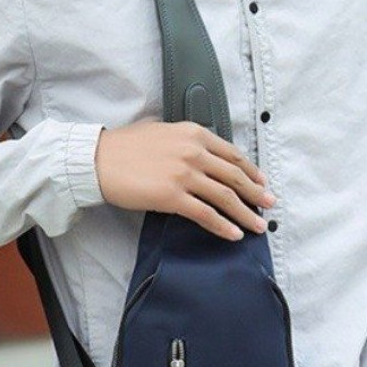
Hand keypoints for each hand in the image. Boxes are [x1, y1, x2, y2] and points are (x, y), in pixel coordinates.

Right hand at [94, 119, 274, 240]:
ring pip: (225, 197)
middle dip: (257, 193)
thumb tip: (206, 155)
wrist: (97, 159)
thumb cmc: (126, 146)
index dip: (252, 171)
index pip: (233, 155)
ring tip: (257, 226)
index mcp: (195, 134)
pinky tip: (233, 235)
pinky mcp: (172, 196)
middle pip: (235, 176)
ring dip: (245, 214)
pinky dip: (223, 226)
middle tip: (270, 205)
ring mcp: (184, 174)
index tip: (263, 183)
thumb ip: (189, 141)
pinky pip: (205, 214)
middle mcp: (194, 152)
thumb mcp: (165, 132)